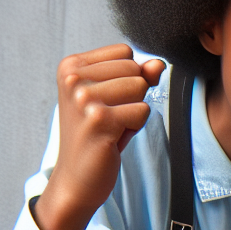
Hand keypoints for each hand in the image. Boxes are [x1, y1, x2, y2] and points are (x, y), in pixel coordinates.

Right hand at [34, 45, 164, 229]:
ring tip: (112, 127)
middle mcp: (73, 78)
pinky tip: (113, 137)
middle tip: (110, 118)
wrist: (78, 177)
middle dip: (133, 96)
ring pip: (140, 88)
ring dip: (134, 111)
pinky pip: (143, 111)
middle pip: (135, 69)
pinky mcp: (99, 119)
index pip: (125, 52)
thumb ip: (138, 77)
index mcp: (71, 66)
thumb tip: (159, 63)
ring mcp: (84, 97)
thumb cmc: (98, 136)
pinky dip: (135, 126)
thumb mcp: (116, 100)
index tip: (107, 100)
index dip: (128, 78)